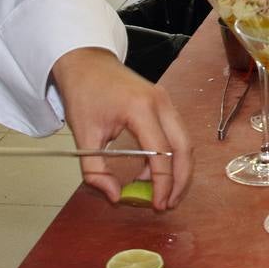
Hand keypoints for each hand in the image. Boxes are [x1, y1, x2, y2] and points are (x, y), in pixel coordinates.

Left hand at [50, 48, 191, 210]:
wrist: (86, 62)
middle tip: (168, 204)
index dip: (162, 182)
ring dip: (178, 170)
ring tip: (162, 193)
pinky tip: (153, 172)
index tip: (156, 205)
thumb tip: (116, 197)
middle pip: (183, 147)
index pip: (161, 153)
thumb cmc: (84, 95)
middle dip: (180, 180)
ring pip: (184, 141)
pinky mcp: (164, 104)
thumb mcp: (83, 137)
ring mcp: (166, 101)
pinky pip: (176, 134)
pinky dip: (171, 156)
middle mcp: (161, 103)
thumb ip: (96, 171)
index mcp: (141, 109)